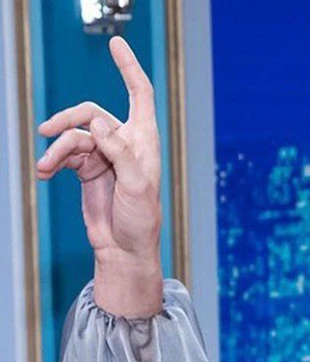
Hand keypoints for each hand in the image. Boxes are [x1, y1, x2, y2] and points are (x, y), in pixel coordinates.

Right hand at [34, 35, 161, 270]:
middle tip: (47, 132)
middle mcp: (124, 142)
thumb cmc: (141, 219)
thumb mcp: (137, 186)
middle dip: (68, 121)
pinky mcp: (88, 169)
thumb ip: (120, 154)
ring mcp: (104, 155)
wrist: (124, 248)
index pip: (139, 94)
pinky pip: (65, 155)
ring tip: (45, 168)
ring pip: (73, 137)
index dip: (129, 68)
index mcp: (144, 140)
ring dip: (57, 151)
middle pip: (91, 114)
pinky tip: (44, 174)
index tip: (116, 43)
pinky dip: (53, 161)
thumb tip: (99, 125)